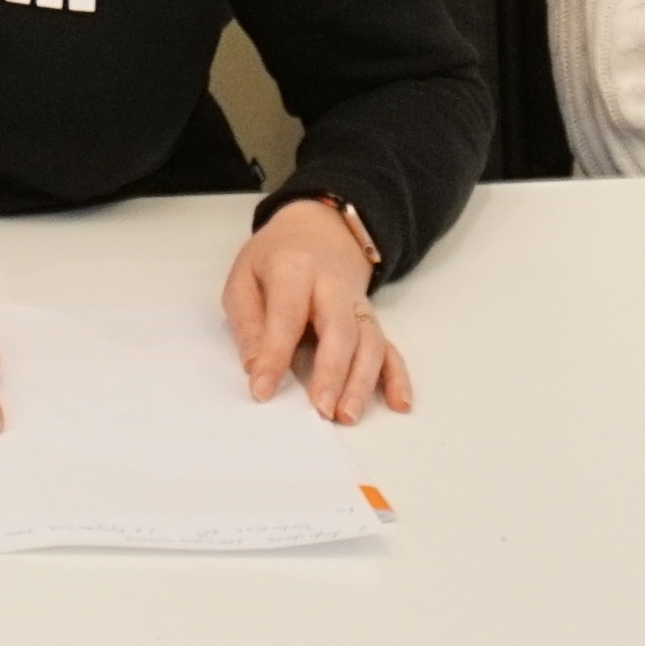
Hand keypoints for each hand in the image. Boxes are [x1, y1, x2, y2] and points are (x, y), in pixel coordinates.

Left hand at [225, 201, 413, 425]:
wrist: (319, 230)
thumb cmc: (275, 259)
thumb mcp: (244, 277)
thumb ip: (247, 320)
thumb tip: (254, 367)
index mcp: (295, 269)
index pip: (288, 314)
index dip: (275, 354)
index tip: (262, 391)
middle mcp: (334, 287)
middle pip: (341, 329)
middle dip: (332, 372)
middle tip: (321, 410)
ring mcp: (358, 305)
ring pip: (371, 342)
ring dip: (362, 381)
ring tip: (347, 416)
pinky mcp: (372, 320)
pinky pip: (390, 348)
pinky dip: (398, 376)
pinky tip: (400, 403)